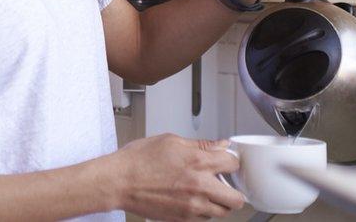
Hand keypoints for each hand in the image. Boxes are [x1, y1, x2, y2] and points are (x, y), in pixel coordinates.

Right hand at [110, 133, 244, 220]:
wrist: (118, 182)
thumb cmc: (138, 160)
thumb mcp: (170, 141)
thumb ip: (200, 144)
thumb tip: (220, 145)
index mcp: (198, 162)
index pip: (233, 164)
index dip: (231, 161)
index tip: (225, 162)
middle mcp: (199, 186)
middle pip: (237, 198)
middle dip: (234, 190)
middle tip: (225, 184)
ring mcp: (192, 206)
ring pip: (222, 212)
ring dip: (219, 202)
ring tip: (206, 192)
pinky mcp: (183, 219)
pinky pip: (205, 218)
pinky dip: (203, 210)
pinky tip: (191, 199)